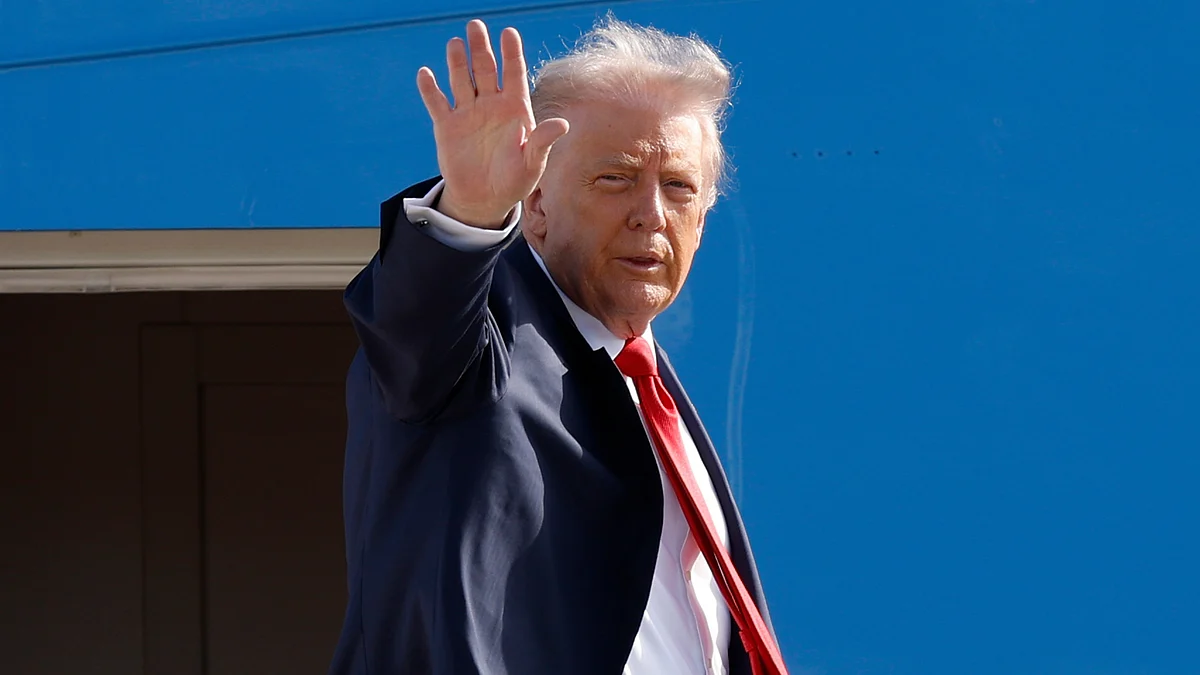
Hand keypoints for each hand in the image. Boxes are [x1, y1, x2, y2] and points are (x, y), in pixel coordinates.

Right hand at [416, 20, 569, 228]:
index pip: (514, 74)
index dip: (512, 53)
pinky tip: (425, 74)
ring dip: (457, 63)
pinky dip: (430, 89)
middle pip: (486, 69)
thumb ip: (543, 142)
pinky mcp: (447, 126)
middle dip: (481, 48)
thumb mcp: (533, 164)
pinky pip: (437, 103)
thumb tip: (562, 124)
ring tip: (455, 44)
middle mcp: (491, 104)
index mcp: (515, 109)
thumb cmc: (514, 180)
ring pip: (461, 80)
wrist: (485, 199)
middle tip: (476, 26)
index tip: (509, 32)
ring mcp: (468, 112)